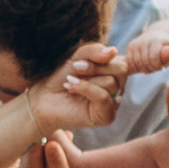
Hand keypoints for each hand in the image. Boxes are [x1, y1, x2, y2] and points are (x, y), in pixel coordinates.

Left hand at [7, 38, 122, 147]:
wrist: (43, 96)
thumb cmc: (60, 76)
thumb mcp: (77, 56)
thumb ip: (95, 51)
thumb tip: (114, 51)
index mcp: (114, 71)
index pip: (125, 60)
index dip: (111, 55)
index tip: (88, 59)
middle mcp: (118, 87)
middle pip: (121, 70)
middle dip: (96, 67)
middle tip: (76, 69)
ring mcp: (113, 103)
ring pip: (111, 83)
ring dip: (87, 80)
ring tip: (71, 83)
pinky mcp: (106, 116)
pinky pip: (104, 97)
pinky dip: (86, 89)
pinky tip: (71, 89)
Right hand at [116, 23, 168, 81]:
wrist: (156, 35)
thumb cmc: (166, 46)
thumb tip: (165, 60)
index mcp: (156, 40)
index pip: (153, 57)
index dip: (157, 66)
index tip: (161, 67)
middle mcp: (144, 40)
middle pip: (145, 61)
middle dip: (151, 69)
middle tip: (156, 69)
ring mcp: (136, 43)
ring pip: (137, 63)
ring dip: (144, 69)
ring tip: (151, 68)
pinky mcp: (130, 46)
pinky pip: (130, 62)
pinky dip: (136, 68)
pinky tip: (144, 67)